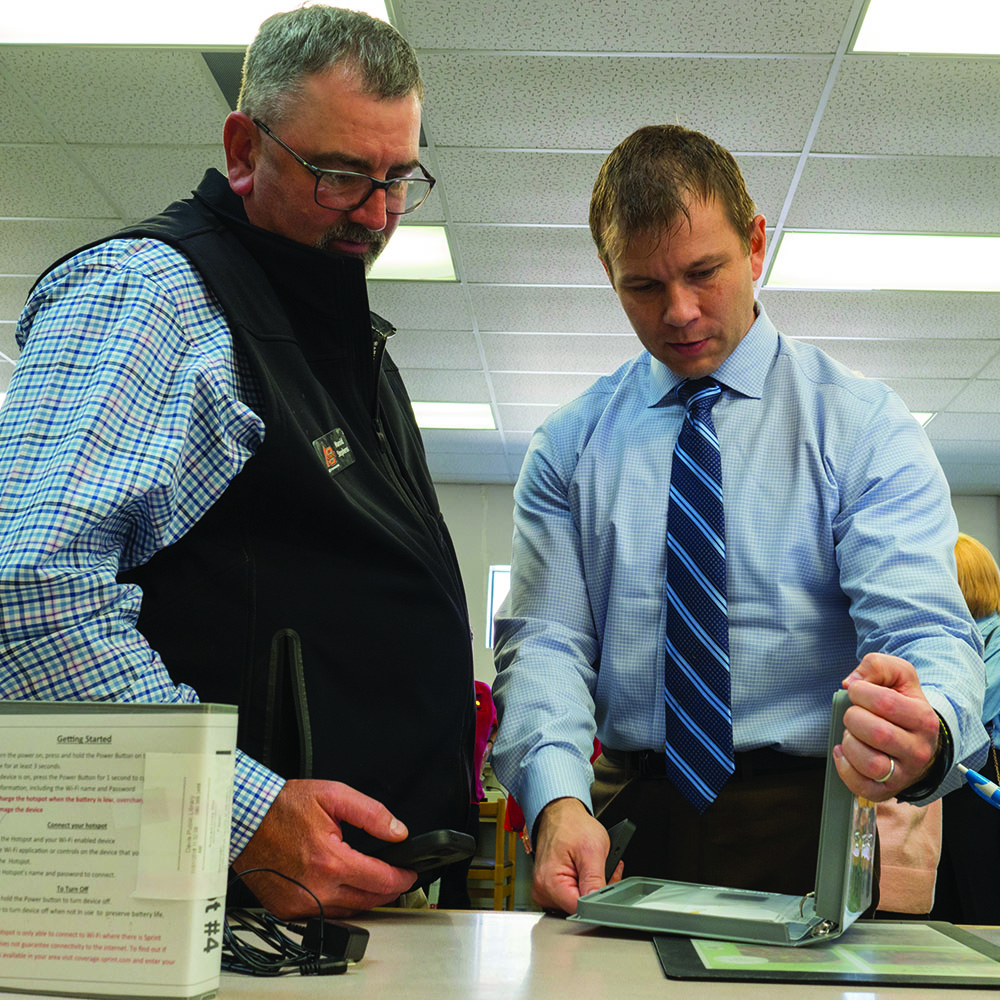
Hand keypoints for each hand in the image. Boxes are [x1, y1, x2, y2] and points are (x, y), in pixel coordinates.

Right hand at [232, 779, 417, 918]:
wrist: (245, 819)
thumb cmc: (283, 807)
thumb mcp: (333, 796)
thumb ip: (371, 813)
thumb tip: (397, 832)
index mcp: (330, 861)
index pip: (380, 880)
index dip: (402, 878)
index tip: (410, 874)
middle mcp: (315, 889)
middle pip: (367, 901)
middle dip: (387, 890)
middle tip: (396, 878)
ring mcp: (299, 904)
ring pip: (347, 913)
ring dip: (365, 900)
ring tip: (374, 883)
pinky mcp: (286, 910)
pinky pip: (323, 916)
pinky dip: (338, 906)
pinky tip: (344, 889)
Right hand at [531, 797, 616, 914]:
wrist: (559, 812)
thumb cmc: (571, 824)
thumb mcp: (592, 850)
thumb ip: (596, 881)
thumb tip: (599, 906)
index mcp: (550, 884)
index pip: (580, 909)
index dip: (600, 899)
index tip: (609, 883)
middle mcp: (543, 890)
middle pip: (578, 908)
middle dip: (598, 892)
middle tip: (607, 870)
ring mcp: (545, 890)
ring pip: (577, 903)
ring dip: (592, 888)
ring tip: (596, 867)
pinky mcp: (550, 887)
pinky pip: (571, 895)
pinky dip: (584, 885)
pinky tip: (589, 871)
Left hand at [833, 653, 939, 800]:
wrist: (918, 739)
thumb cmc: (903, 704)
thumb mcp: (899, 676)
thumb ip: (877, 666)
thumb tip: (850, 682)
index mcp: (924, 719)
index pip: (885, 702)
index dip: (860, 692)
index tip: (857, 691)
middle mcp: (919, 750)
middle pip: (877, 733)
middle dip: (853, 717)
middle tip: (855, 714)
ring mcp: (904, 773)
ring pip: (871, 763)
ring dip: (850, 743)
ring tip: (852, 734)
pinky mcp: (887, 790)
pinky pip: (861, 786)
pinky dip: (845, 767)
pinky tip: (844, 752)